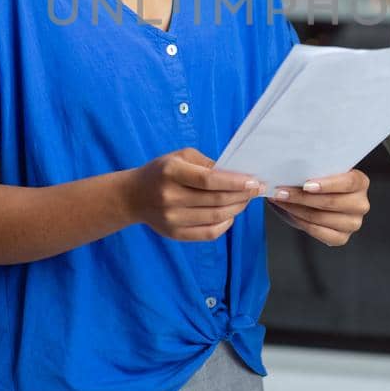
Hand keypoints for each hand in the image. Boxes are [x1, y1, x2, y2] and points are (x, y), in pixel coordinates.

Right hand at [126, 148, 263, 240]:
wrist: (133, 196)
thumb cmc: (161, 172)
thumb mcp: (180, 157)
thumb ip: (207, 163)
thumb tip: (235, 174)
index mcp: (171, 172)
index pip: (209, 180)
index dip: (234, 182)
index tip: (254, 181)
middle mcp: (170, 196)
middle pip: (215, 200)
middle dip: (242, 196)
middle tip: (256, 190)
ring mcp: (171, 218)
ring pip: (215, 217)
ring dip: (236, 209)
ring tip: (245, 200)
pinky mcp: (174, 234)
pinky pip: (208, 233)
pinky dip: (225, 225)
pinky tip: (230, 215)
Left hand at [269, 169, 369, 246]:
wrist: (322, 199)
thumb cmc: (321, 181)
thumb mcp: (322, 171)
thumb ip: (314, 169)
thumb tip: (290, 170)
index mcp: (360, 182)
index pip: (348, 183)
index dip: (327, 184)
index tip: (306, 185)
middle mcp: (360, 204)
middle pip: (330, 202)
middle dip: (301, 197)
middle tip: (281, 192)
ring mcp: (353, 223)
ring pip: (320, 217)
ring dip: (296, 209)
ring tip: (281, 201)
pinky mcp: (342, 238)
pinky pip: (318, 232)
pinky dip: (301, 222)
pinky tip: (291, 213)